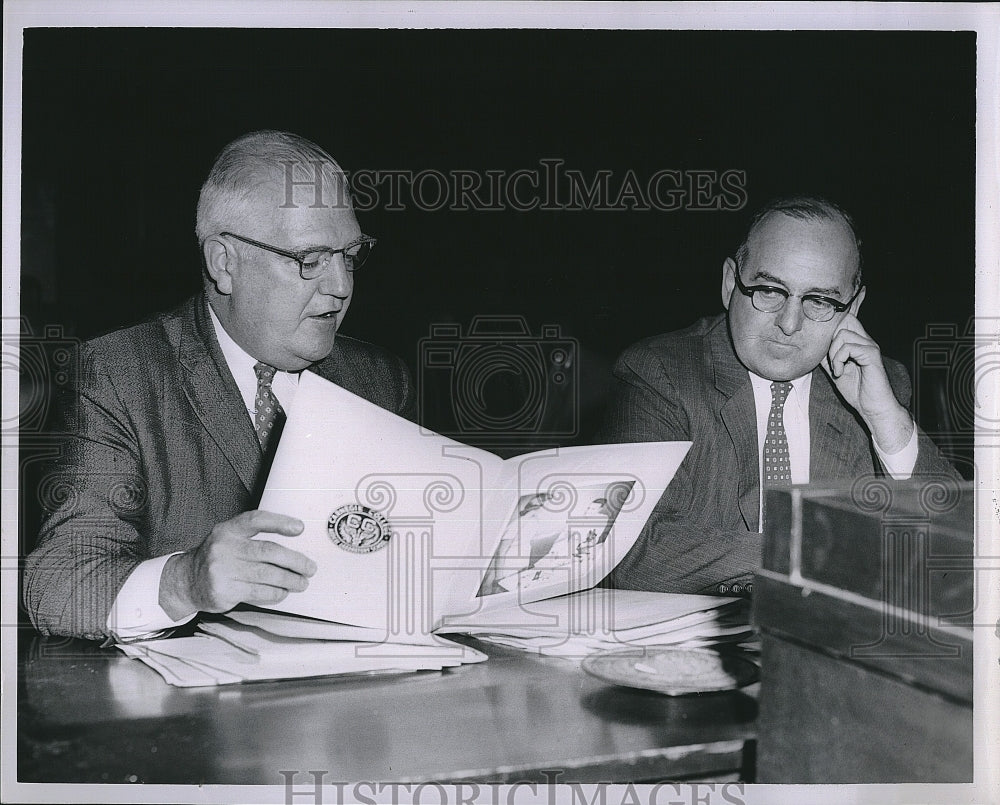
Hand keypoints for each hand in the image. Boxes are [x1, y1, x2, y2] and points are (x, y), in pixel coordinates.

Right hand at [160, 510, 315, 619]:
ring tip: (302, 582)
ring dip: (290, 580)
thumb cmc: (217, 558)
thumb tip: (292, 547)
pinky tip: (283, 592)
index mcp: (228, 530)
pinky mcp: (224, 591)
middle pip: (268, 551)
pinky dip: (276, 593)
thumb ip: (253, 538)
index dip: (279, 522)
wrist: (186, 582)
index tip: (299, 528)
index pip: (256, 520)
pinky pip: (259, 592)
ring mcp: (222, 570)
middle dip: (295, 560)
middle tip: (309, 567)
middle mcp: (224, 548)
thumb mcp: (229, 539)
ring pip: (267, 574)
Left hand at [821, 313, 912, 452]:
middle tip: (830, 358)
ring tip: (836, 369)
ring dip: (833, 353)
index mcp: (858, 342)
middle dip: (830, 338)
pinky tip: (840, 372)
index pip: (844, 320)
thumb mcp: (835, 370)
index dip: (830, 328)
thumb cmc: (857, 390)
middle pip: (845, 320)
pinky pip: (848, 347)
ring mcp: (870, 346)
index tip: (824, 350)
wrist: (872, 407)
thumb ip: (827, 357)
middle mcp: (865, 340)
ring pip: (842, 334)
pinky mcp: (872, 355)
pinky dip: (839, 360)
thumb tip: (813, 346)